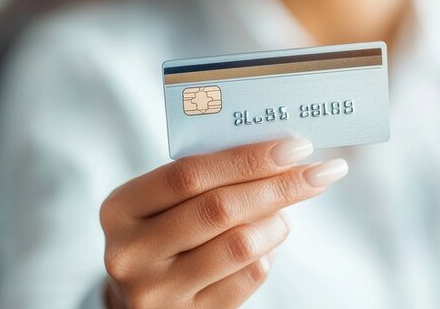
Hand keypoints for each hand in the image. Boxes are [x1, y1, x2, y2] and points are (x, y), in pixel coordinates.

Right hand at [99, 139, 347, 307]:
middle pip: (219, 209)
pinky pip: (249, 278)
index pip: (189, 174)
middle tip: (319, 172)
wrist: (141, 295)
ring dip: (277, 223)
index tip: (294, 145)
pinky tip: (266, 244)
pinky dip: (268, 254)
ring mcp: (158, 291)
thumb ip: (205, 177)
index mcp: (120, 209)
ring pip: (240, 246)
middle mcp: (131, 253)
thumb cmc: (163, 231)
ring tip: (285, 213)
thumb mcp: (163, 202)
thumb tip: (278, 152)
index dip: (247, 158)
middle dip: (278, 186)